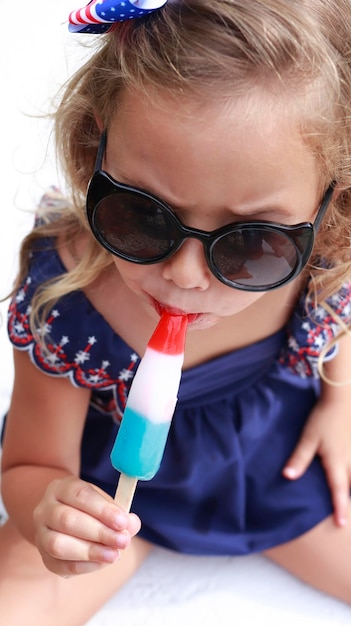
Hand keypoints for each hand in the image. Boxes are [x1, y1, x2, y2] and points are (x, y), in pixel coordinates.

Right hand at [33, 476, 140, 576]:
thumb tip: (132, 524)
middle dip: (99, 532)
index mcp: (61, 488)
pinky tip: (102, 563)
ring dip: (90, 552)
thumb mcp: (102, 503)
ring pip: (58, 544)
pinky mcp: (44, 557)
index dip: (103, 509)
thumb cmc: (88, 509)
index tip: (123, 522)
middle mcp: (45, 509)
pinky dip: (85, 566)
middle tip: (123, 541)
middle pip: (67, 520)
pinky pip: (60, 565)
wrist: (61, 520)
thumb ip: (119, 513)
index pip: (80, 495)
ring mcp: (40, 534)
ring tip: (114, 555)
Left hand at [282, 399, 350, 526]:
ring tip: (347, 499)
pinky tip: (349, 475)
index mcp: (337, 461)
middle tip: (345, 516)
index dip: (340, 508)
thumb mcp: (308, 438)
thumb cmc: (323, 418)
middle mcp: (350, 461)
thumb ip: (299, 458)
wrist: (341, 399)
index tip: (341, 524)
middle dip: (348, 500)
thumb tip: (288, 477)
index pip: (339, 490)